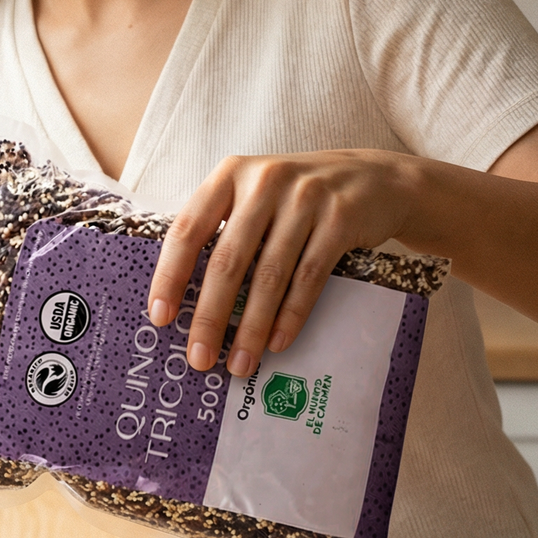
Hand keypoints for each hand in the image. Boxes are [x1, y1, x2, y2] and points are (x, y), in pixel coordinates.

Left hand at [146, 150, 418, 376]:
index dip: (170, 275)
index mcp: (230, 175)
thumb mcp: (256, 194)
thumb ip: (223, 227)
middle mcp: (264, 181)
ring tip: (240, 363)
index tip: (161, 317)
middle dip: (210, 315)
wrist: (375, 179)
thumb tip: (184, 294)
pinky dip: (290, 315)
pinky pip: (309, 277)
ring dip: (251, 327)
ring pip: (269, 275)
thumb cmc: (298, 197)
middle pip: (228, 260)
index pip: (187, 229)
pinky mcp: (340, 219)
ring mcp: (305, 198)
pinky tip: (276, 342)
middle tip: (199, 357)